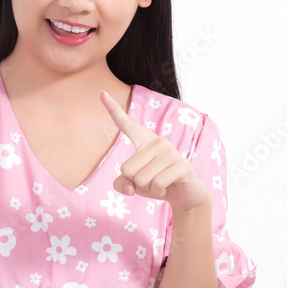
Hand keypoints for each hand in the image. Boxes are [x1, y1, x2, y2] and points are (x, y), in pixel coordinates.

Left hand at [100, 90, 210, 212]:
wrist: (185, 194)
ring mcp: (170, 152)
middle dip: (135, 182)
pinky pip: (157, 184)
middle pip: (127, 169)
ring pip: (141, 179)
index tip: (102, 93)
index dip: (113, 110)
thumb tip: (129, 187)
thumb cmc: (156, 184)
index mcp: (144, 141)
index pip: (126, 124)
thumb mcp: (133, 185)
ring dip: (148, 189)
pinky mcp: (181, 165)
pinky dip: (158, 192)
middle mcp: (158, 142)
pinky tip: (167, 188)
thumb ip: (122, 184)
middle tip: (151, 181)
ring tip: (160, 184)